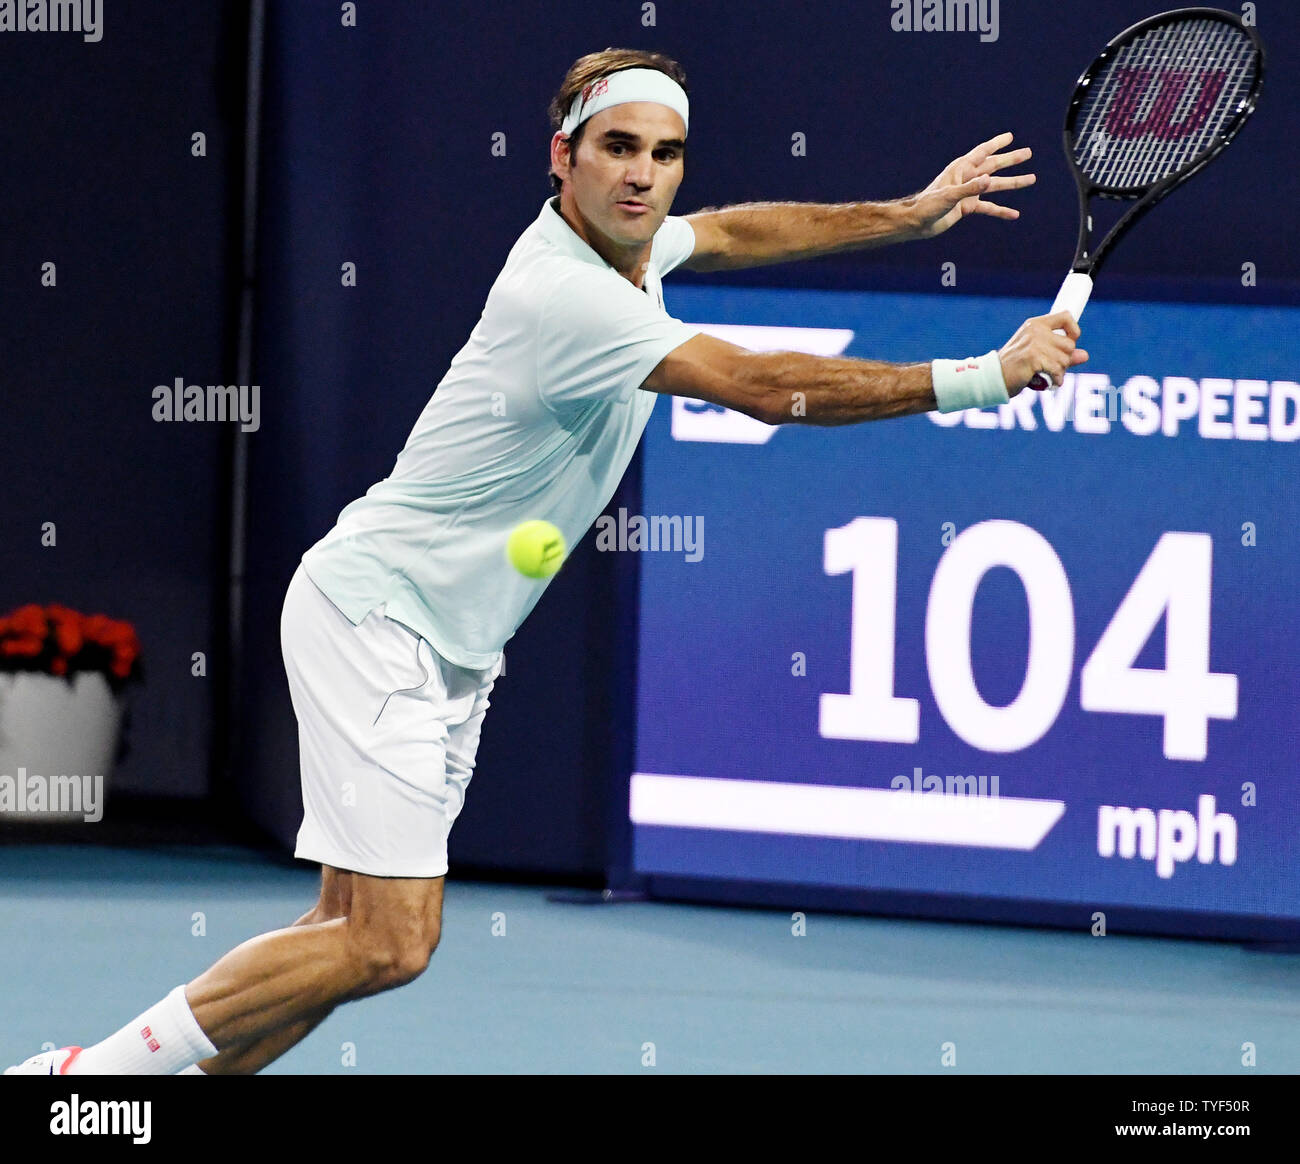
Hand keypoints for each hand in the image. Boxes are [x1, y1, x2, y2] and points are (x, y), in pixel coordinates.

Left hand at [906, 132, 1035, 239]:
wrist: (918, 223)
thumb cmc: (929, 206)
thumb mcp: (949, 196)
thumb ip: (970, 188)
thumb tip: (989, 180)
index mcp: (961, 169)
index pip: (982, 152)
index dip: (996, 144)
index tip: (1010, 136)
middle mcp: (967, 178)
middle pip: (993, 166)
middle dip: (1011, 159)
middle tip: (1028, 152)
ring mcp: (969, 192)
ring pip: (995, 186)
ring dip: (1013, 183)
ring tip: (1031, 179)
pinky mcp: (968, 207)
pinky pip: (988, 208)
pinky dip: (1001, 211)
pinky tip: (1014, 214)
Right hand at [998, 311, 1088, 393]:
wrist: (993, 377)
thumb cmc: (1015, 367)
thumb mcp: (1038, 355)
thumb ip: (1061, 354)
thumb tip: (1085, 355)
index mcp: (1036, 324)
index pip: (1066, 317)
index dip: (1074, 330)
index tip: (1071, 341)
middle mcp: (1036, 331)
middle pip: (1069, 345)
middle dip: (1065, 360)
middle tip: (1051, 368)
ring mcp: (1034, 343)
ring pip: (1065, 359)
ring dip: (1059, 371)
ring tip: (1047, 375)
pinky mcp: (1034, 358)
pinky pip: (1057, 369)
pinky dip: (1056, 379)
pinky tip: (1049, 382)